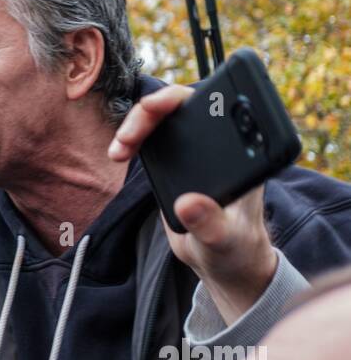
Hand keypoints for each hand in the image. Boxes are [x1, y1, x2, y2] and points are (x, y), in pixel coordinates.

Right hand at [108, 85, 277, 324]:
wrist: (222, 260)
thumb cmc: (235, 249)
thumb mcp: (224, 240)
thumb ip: (210, 224)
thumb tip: (188, 204)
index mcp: (240, 154)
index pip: (213, 108)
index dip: (181, 100)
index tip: (154, 106)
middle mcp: (219, 146)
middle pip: (181, 108)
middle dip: (150, 113)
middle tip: (128, 137)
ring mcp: (195, 153)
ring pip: (162, 120)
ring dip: (136, 125)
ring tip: (119, 150)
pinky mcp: (176, 164)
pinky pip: (152, 139)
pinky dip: (132, 140)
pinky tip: (119, 153)